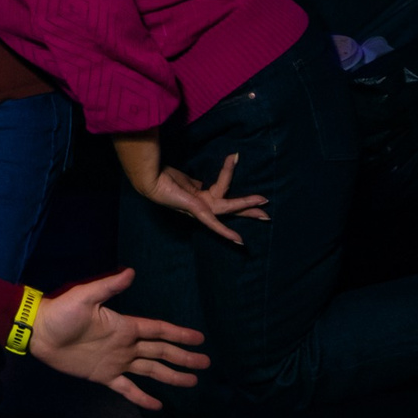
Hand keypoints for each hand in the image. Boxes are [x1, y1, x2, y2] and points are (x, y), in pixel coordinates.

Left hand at [29, 269, 209, 409]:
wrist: (41, 334)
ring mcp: (117, 361)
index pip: (158, 330)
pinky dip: (143, 397)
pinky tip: (158, 405)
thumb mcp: (85, 296)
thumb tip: (132, 272)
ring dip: (171, 376)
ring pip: (151, 370)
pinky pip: (128, 388)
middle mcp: (125, 344)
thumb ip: (109, 286)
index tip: (199, 338)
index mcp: (124, 325)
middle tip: (206, 363)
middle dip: (183, 357)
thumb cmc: (62, 312)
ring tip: (192, 382)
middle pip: (161, 351)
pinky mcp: (104, 376)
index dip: (179, 334)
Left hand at [143, 153, 269, 245]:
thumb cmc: (165, 176)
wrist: (150, 177)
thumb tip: (204, 184)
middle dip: (249, 209)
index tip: (251, 200)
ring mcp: (200, 210)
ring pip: (228, 207)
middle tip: (267, 214)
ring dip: (246, 203)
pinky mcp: (197, 210)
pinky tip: (239, 241)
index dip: (235, 200)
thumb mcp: (186, 181)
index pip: (223, 199)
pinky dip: (226, 232)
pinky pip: (213, 222)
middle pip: (230, 208)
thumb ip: (197, 184)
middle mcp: (202, 207)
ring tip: (263, 199)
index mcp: (200, 199)